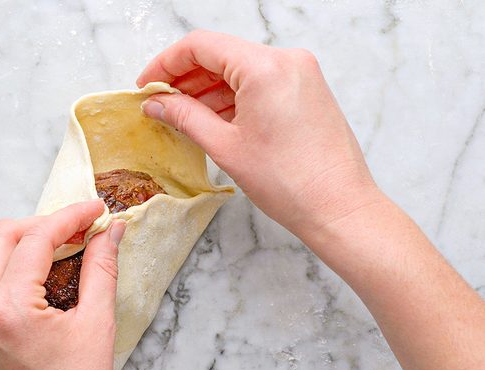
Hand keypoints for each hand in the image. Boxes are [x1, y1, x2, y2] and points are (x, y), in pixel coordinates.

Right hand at [137, 30, 383, 240]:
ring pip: (240, 69)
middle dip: (186, 78)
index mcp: (265, 67)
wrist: (339, 206)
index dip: (166, 64)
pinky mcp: (307, 90)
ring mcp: (301, 74)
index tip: (146, 85)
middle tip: (160, 103)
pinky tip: (212, 118)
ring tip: (182, 116)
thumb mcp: (225, 147)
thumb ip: (185, 117)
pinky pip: (260, 82)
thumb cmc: (289, 182)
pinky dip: (233, 97)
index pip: (201, 46)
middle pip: (221, 55)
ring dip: (208, 89)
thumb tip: (156, 104)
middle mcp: (287, 60)